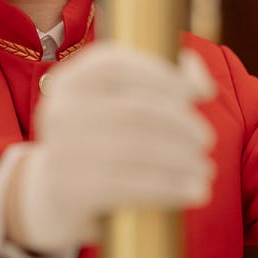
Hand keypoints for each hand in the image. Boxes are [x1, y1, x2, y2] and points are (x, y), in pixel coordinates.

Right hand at [10, 43, 215, 253]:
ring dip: (183, 159)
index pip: (119, 65)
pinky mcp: (73, 191)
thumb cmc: (99, 136)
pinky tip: (194, 191)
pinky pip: (133, 187)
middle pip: (136, 111)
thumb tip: (202, 87)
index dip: (165, 75)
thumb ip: (160, 78)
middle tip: (206, 139)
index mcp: (71, 80)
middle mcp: (61, 111)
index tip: (200, 94)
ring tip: (204, 168)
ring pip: (139, 150)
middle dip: (181, 124)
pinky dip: (172, 188)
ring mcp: (63, 151)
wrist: (51, 192)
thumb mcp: (115, 100)